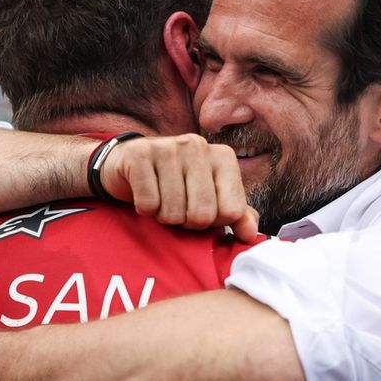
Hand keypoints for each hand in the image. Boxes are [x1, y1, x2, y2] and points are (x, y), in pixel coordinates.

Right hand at [102, 134, 259, 241]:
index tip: (201, 210)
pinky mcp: (140, 154)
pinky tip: (145, 195)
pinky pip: (148, 203)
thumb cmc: (177, 185)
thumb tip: (250, 234)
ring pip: (174, 212)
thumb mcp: (211, 198)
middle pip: (203, 214)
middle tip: (178, 208)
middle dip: (187, 222)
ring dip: (164, 216)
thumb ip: (236, 215)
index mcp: (223, 156)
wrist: (129, 165)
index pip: (232, 212)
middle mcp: (198, 145)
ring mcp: (168, 146)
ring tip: (161, 200)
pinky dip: (145, 209)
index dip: (214, 222)